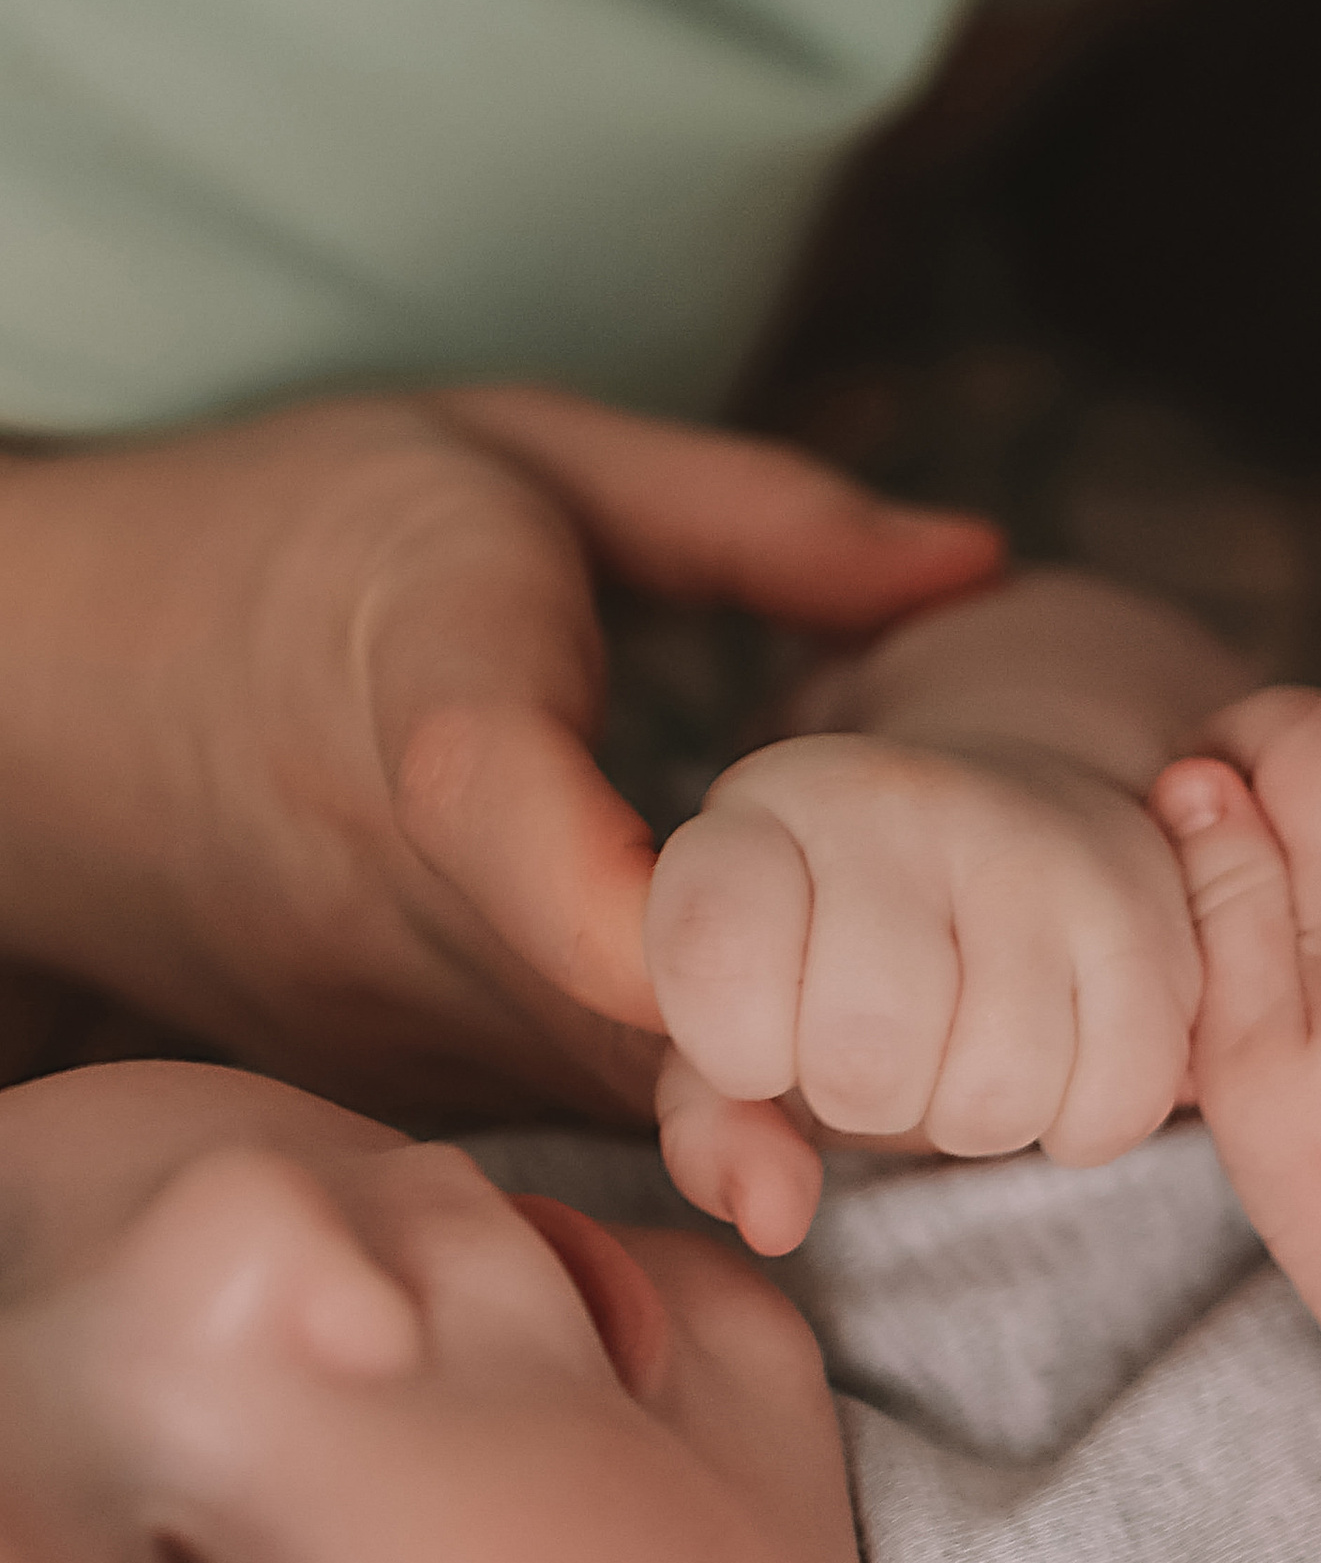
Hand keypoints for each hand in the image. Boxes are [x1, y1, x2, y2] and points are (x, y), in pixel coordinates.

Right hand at [0, 388, 999, 1118]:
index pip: (592, 896)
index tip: (884, 970)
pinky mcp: (365, 1070)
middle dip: (807, 1075)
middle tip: (977, 1089)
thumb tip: (982, 559)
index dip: (744, 966)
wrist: (26, 668)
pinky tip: (774, 1071)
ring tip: (922, 1075)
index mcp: (446, 727)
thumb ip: (757, 515)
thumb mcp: (525, 452)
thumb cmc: (291, 525)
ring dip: (751, 1099)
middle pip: (639, 1045)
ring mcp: (374, 1019)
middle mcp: (405, 911)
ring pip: (603, 1102)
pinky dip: (651, 1102)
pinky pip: (539, 1110)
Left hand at [649, 729, 1201, 1248]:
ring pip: (994, 1096)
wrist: (1028, 815)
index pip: (714, 955)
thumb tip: (775, 1221)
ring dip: (972, 1117)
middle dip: (862, 1098)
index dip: (736, 1044)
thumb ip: (709, 1120)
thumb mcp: (738, 1004)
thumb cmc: (845, 941)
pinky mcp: (1149, 917)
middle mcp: (906, 802)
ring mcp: (1039, 853)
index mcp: (773, 808)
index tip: (766, 1025)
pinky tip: (1055, 1055)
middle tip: (879, 1045)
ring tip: (963, 1046)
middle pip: (861, 1057)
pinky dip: (1079, 1121)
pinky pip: (1113, 1103)